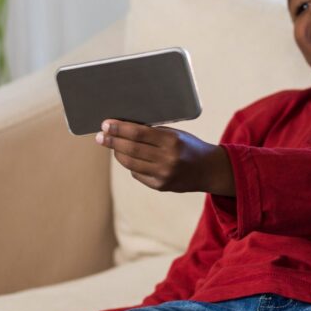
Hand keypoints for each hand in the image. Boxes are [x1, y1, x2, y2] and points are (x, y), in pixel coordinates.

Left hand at [96, 120, 234, 195]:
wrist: (209, 170)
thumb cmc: (189, 146)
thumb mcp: (176, 134)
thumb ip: (153, 133)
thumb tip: (123, 129)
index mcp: (172, 141)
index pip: (138, 133)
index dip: (119, 128)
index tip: (106, 124)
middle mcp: (168, 159)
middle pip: (131, 149)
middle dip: (113, 141)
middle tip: (101, 136)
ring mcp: (163, 174)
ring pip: (130, 163)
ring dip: (118, 153)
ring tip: (112, 146)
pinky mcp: (160, 186)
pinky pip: (137, 173)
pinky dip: (131, 165)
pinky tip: (130, 158)